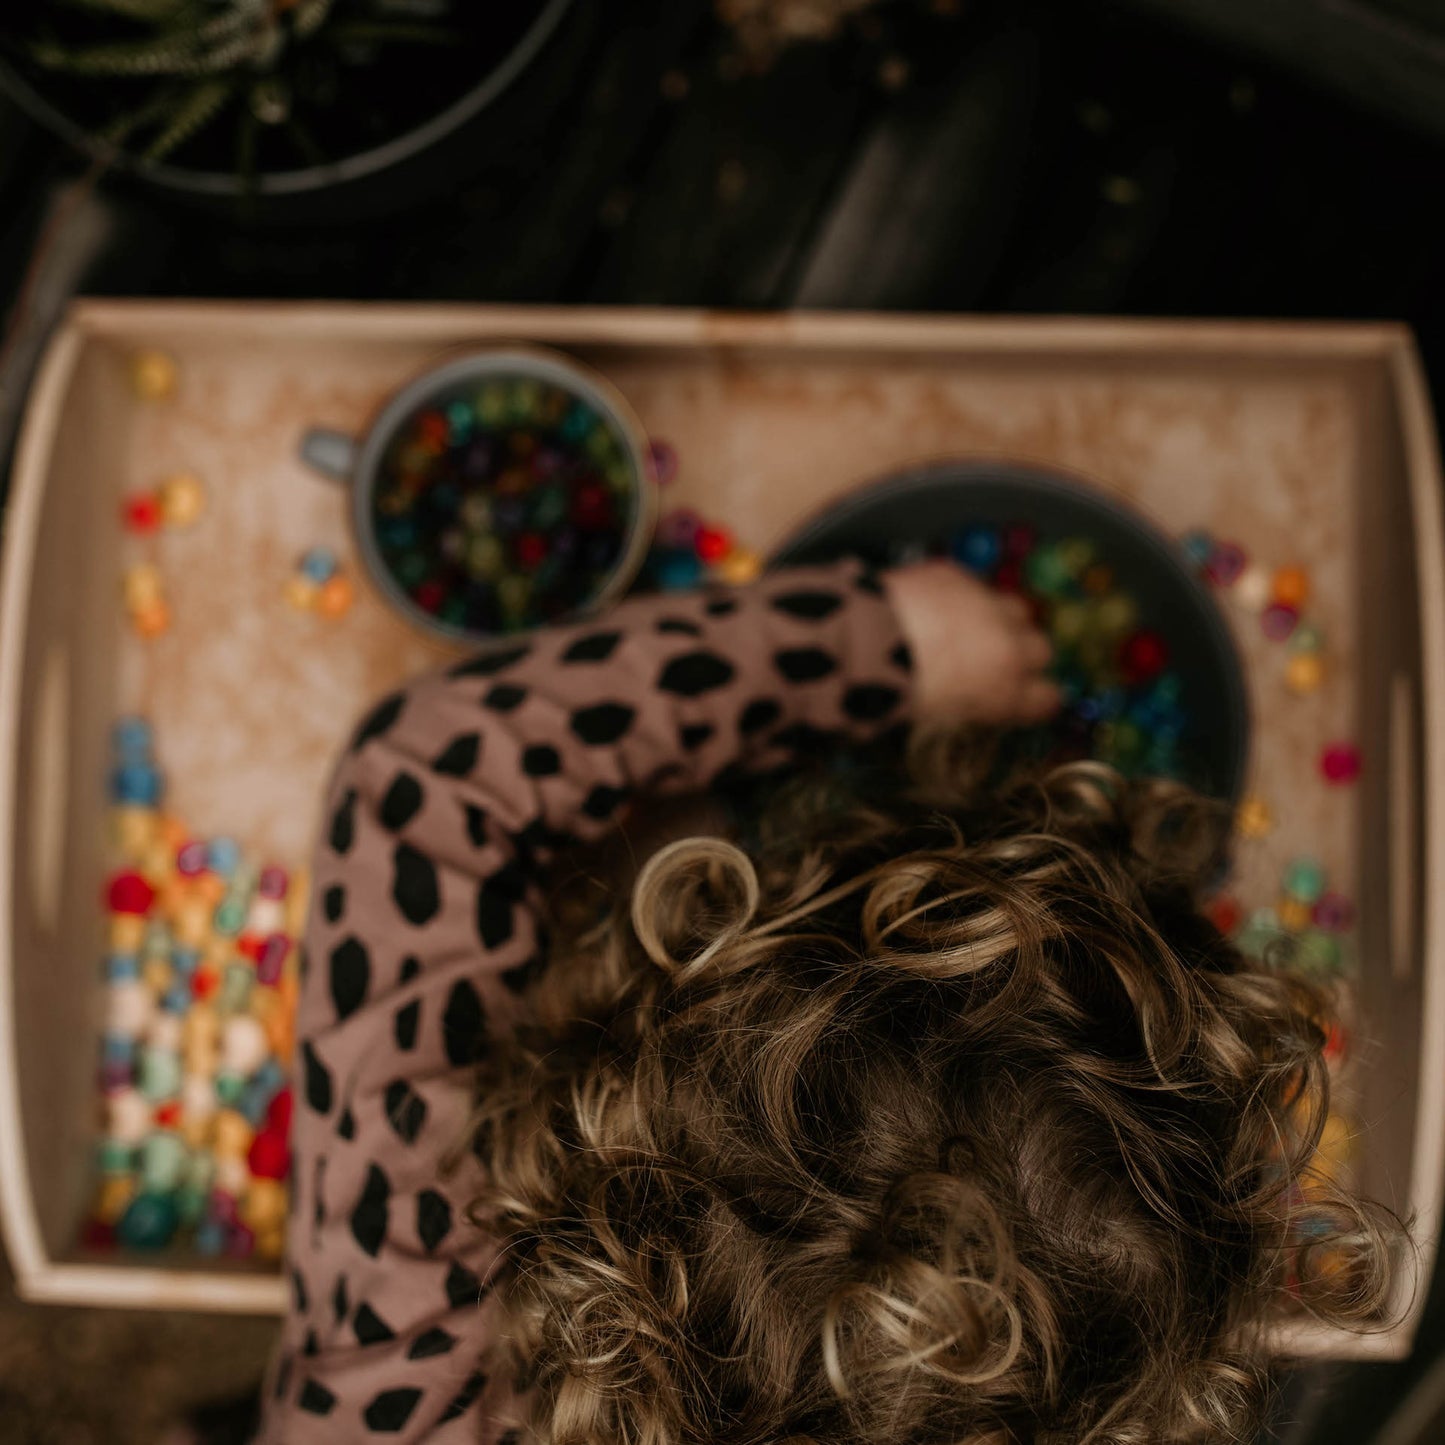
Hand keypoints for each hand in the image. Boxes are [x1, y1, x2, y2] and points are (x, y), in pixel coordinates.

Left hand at [881, 559, 1061, 727]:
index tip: (1026, 698)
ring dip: (1002, 620)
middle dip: (1024, 654)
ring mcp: (986, 605)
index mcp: (1004, 692)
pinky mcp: (958, 575)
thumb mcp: (937, 716)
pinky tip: (940, 603)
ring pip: (1017, 609)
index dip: (1035, 698)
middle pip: (1041, 649)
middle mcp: (1008, 646)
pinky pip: (975, 584)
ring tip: (974, 627)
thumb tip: (966, 701)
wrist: (866, 641)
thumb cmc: (896, 695)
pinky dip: (964, 595)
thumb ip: (967, 705)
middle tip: (995, 660)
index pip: (1047, 698)